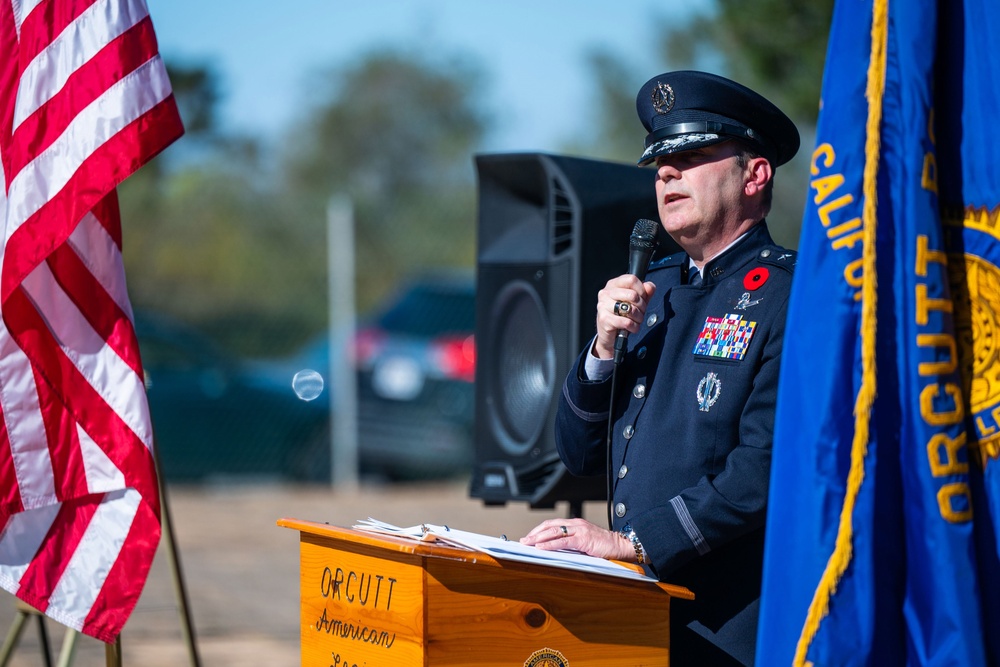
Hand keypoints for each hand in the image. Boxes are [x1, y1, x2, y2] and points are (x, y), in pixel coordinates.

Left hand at [519, 518, 633, 561]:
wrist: (621, 546)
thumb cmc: (604, 548)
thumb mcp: (585, 544)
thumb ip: (572, 545)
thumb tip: (555, 552)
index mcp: (576, 524)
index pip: (552, 524)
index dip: (539, 530)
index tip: (528, 538)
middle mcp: (576, 524)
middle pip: (550, 525)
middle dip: (534, 533)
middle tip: (523, 541)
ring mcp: (580, 530)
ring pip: (554, 531)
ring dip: (538, 538)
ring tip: (527, 543)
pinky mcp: (584, 539)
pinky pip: (563, 541)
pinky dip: (550, 544)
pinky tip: (541, 547)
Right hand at [592, 275, 655, 359]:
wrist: (610, 336)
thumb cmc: (622, 316)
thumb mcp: (636, 302)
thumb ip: (645, 293)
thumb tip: (650, 287)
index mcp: (613, 284)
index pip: (631, 279)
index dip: (642, 290)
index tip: (643, 298)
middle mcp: (605, 293)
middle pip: (633, 295)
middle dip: (642, 306)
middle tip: (640, 312)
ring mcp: (603, 306)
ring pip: (630, 309)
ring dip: (639, 318)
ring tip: (636, 320)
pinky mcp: (604, 319)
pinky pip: (626, 322)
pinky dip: (634, 327)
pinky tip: (632, 328)